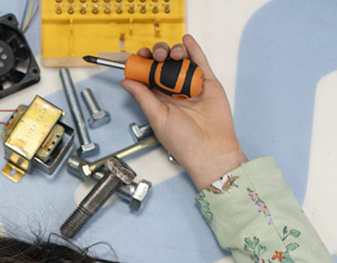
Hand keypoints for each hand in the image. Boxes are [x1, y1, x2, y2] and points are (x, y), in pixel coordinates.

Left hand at [120, 34, 246, 189]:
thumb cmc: (183, 142)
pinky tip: (186, 41)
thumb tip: (126, 82)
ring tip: (172, 54)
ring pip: (180, 62)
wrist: (210, 149)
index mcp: (158, 100)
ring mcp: (191, 86)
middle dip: (158, 55)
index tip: (138, 57)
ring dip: (174, 52)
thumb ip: (143, 97)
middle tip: (157, 56)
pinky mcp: (207, 83)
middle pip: (163, 65)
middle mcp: (174, 91)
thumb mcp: (157, 117)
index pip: (147, 77)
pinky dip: (193, 49)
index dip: (142, 64)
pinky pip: (201, 62)